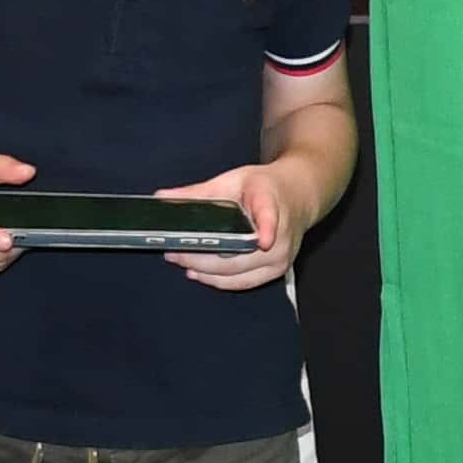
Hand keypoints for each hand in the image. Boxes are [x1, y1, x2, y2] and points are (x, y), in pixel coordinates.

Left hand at [159, 163, 304, 290]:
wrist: (299, 197)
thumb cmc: (266, 188)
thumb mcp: (232, 180)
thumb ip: (198, 192)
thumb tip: (162, 198)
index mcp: (272, 205)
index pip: (271, 219)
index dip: (267, 230)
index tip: (263, 240)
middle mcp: (281, 237)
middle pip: (240, 256)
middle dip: (203, 258)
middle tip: (175, 252)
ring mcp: (280, 258)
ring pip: (239, 275)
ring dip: (206, 273)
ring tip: (181, 262)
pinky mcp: (276, 271)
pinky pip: (244, 282)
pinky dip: (219, 280)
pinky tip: (199, 273)